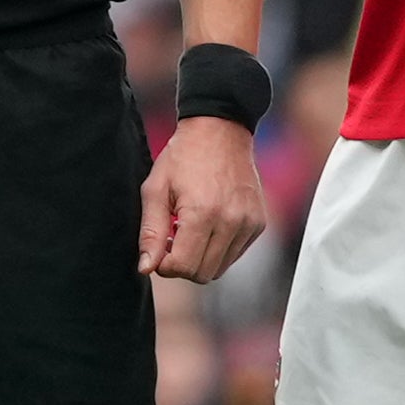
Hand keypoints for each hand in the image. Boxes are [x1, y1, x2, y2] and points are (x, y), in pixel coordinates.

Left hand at [138, 117, 268, 284]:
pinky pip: (234, 254)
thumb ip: (150, 232)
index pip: (184, 267)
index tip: (160, 246)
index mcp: (203, 213)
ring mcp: (249, 223)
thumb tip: (145, 268)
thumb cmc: (183, 157)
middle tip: (173, 238)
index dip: (165, 265)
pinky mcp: (258, 223)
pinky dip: (219, 248)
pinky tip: (209, 224)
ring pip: (220, 268)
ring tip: (191, 229)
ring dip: (201, 257)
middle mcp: (231, 221)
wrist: (220, 131)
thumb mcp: (155, 190)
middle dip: (183, 264)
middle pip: (203, 274)